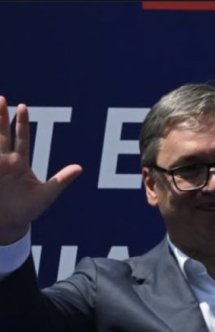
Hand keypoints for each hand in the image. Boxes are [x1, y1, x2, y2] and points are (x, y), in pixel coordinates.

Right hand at [0, 97, 81, 243]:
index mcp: (20, 164)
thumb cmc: (28, 210)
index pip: (21, 139)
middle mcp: (5, 161)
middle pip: (2, 134)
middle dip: (1, 117)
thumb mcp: (47, 194)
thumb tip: (80, 168)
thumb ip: (61, 180)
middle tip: (1, 98)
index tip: (23, 106)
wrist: (10, 224)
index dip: (22, 123)